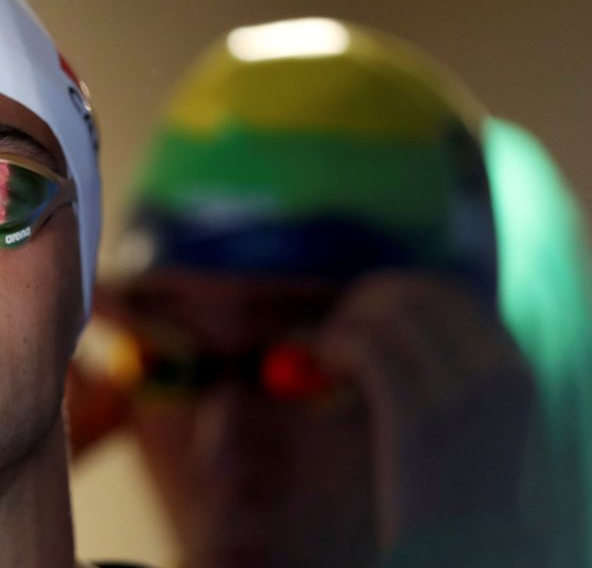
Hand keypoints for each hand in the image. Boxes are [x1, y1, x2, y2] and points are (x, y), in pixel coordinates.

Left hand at [314, 271, 533, 552]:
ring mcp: (461, 398)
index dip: (390, 292)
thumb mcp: (461, 415)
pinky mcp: (418, 422)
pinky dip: (335, 345)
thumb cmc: (446, 484)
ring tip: (324, 356)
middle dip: (361, 301)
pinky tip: (323, 366)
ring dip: (343, 323)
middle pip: (414, 293)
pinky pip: (368, 349)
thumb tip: (371, 310)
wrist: (461, 553)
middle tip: (331, 329)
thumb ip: (434, 363)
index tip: (358, 313)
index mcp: (512, 369)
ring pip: (388, 314)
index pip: (445, 293)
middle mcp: (496, 375)